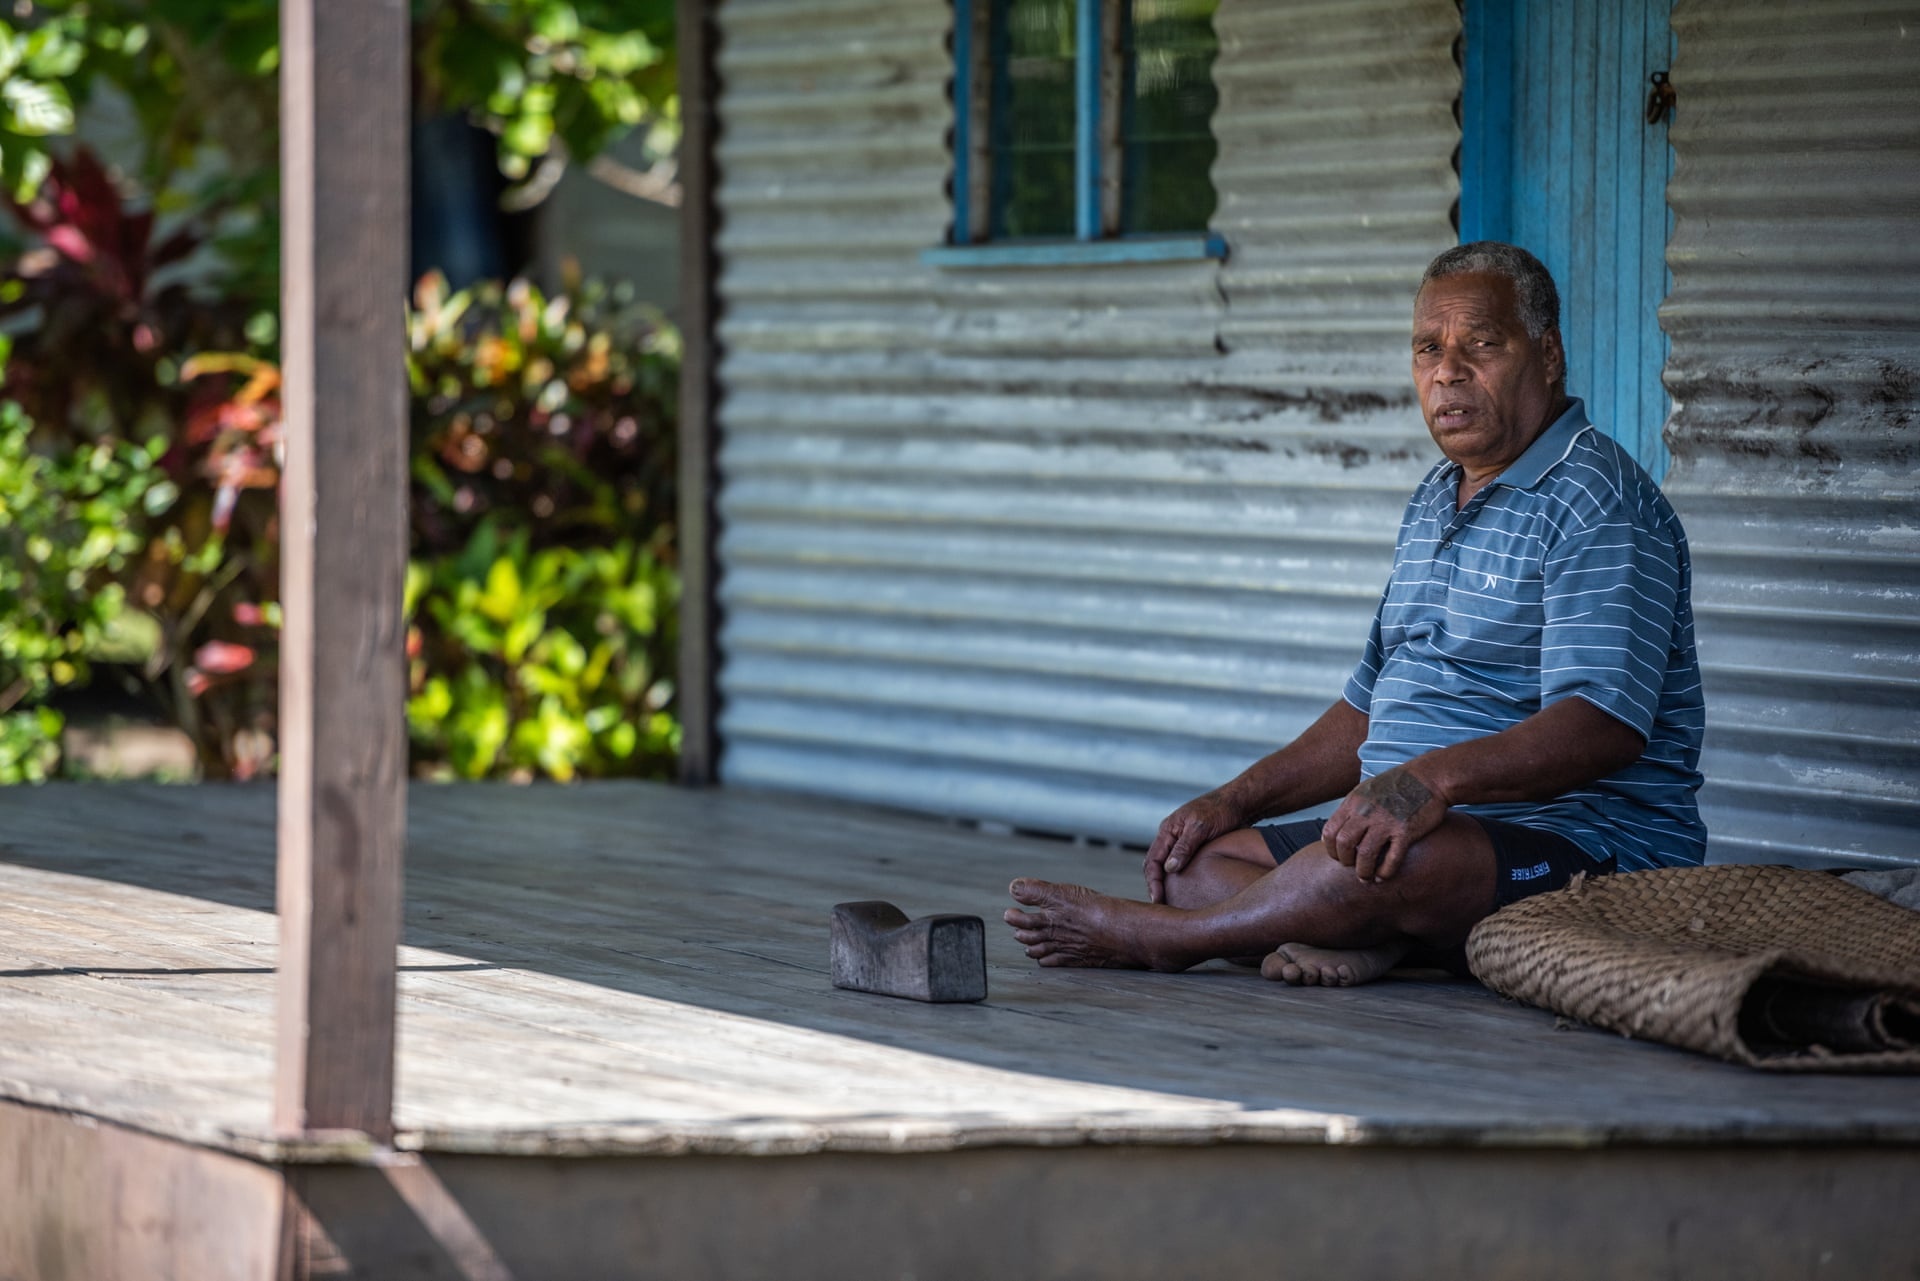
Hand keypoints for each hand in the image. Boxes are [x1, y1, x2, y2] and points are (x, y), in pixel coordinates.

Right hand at [1144, 790, 1243, 902]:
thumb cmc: (1221, 810)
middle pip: (1155, 865)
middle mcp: (1171, 837)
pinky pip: (1179, 864)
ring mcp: (1180, 842)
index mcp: (1168, 830)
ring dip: (1165, 883)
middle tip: (1161, 906)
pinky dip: (1177, 878)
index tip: (1157, 900)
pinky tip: (1184, 891)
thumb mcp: (1201, 828)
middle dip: (1155, 885)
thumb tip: (1169, 869)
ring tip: (1169, 903)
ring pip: (1166, 866)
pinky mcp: (1192, 847)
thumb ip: (1184, 847)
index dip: (1153, 881)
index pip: (1152, 860)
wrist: (1239, 802)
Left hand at [1321, 764, 1445, 882]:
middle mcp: (1366, 812)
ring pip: (1365, 855)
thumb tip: (1338, 827)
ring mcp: (1386, 822)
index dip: (1331, 848)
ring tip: (1366, 878)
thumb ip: (1352, 808)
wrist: (1429, 778)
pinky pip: (1391, 859)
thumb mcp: (1367, 790)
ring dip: (1363, 871)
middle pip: (1344, 844)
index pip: (1330, 831)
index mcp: (1354, 802)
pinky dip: (1385, 872)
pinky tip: (1383, 877)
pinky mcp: (1405, 831)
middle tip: (1351, 866)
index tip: (1339, 856)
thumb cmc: (1398, 785)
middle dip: (1344, 861)